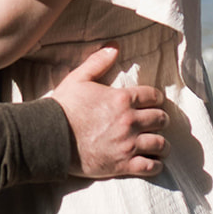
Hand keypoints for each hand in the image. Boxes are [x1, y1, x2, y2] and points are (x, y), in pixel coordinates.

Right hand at [49, 47, 166, 178]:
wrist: (51, 137)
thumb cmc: (64, 107)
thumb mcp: (79, 78)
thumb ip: (98, 61)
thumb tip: (114, 46)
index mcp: (122, 99)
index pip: (153, 96)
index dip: (156, 98)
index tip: (155, 102)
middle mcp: (129, 121)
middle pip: (160, 119)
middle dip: (161, 119)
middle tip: (158, 122)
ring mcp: (127, 144)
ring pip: (160, 144)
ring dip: (162, 144)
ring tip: (160, 145)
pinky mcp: (123, 165)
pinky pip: (150, 167)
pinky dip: (155, 165)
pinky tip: (154, 162)